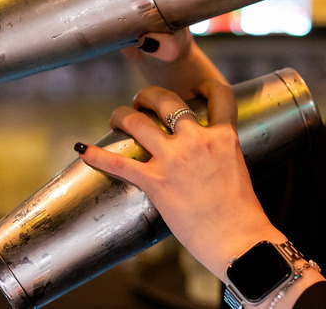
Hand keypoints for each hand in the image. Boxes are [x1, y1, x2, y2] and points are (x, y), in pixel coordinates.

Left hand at [76, 78, 282, 278]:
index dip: (206, 85)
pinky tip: (84, 149)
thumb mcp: (236, 170)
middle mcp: (196, 141)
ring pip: (137, 122)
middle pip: (167, 100)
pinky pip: (119, 164)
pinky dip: (97, 155)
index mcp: (223, 137)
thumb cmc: (241, 214)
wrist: (238, 240)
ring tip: (117, 118)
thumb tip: (207, 154)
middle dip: (148, 96)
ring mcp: (174, 160)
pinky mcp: (155, 182)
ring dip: (122, 116)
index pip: (219, 96)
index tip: (196, 86)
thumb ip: (219, 153)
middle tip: (141, 102)